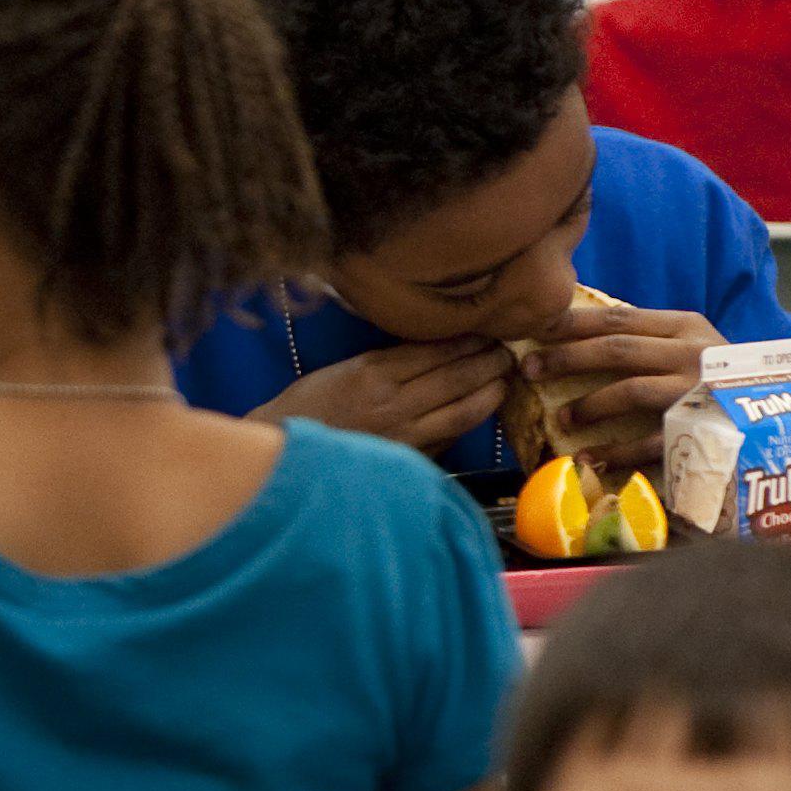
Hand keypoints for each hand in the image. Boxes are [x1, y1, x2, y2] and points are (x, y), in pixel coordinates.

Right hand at [254, 337, 509, 454]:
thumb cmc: (308, 408)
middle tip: (508, 351)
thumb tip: (435, 351)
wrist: (283, 453)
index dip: (468, 340)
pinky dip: (469, 421)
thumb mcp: (343, 371)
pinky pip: (449, 438)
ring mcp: (403, 436)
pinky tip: (480, 410)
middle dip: (489, 362)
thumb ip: (386, 362)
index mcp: (373, 374)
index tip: (487, 330)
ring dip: (491, 393)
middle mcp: (392, 404)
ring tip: (504, 379)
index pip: (436, 351)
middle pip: (457, 378)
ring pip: (463, 411)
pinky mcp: (407, 461)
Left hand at [520, 302, 725, 468]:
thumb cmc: (721, 382)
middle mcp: (694, 353)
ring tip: (561, 418)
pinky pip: (648, 442)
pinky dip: (614, 452)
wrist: (781, 420)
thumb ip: (650, 340)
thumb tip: (581, 337)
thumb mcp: (692, 348)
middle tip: (529, 369)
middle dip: (566, 357)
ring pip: (630, 390)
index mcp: (686, 327)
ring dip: (587, 405)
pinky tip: (588, 459)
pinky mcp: (701, 431)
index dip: (572, 322)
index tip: (535, 329)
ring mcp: (698, 392)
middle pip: (616, 349)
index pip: (618, 317)